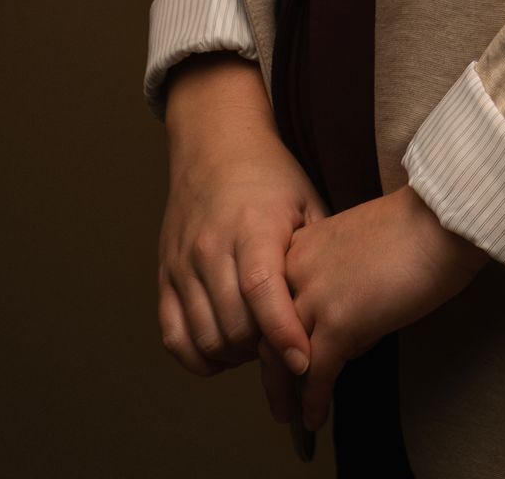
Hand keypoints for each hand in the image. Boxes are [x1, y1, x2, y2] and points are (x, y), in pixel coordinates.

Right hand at [157, 55, 323, 381]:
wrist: (216, 144)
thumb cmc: (271, 176)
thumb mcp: (307, 203)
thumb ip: (318, 256)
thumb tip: (340, 308)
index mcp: (253, 227)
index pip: (262, 292)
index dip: (283, 333)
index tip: (304, 361)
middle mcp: (211, 247)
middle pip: (234, 326)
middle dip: (266, 351)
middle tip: (288, 347)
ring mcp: (182, 263)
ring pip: (205, 338)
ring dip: (237, 356)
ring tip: (260, 344)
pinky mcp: (164, 274)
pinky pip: (174, 336)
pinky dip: (199, 356)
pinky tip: (226, 348)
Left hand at [279, 182, 488, 433]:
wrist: (440, 222)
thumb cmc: (416, 228)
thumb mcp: (358, 244)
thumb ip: (339, 279)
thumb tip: (347, 328)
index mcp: (302, 246)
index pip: (271, 300)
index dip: (275, 334)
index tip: (281, 357)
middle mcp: (297, 270)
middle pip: (267, 332)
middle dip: (272, 372)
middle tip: (279, 398)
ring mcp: (315, 298)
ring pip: (283, 359)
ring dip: (286, 394)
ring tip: (291, 417)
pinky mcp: (338, 325)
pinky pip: (317, 375)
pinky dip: (314, 402)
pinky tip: (317, 419)